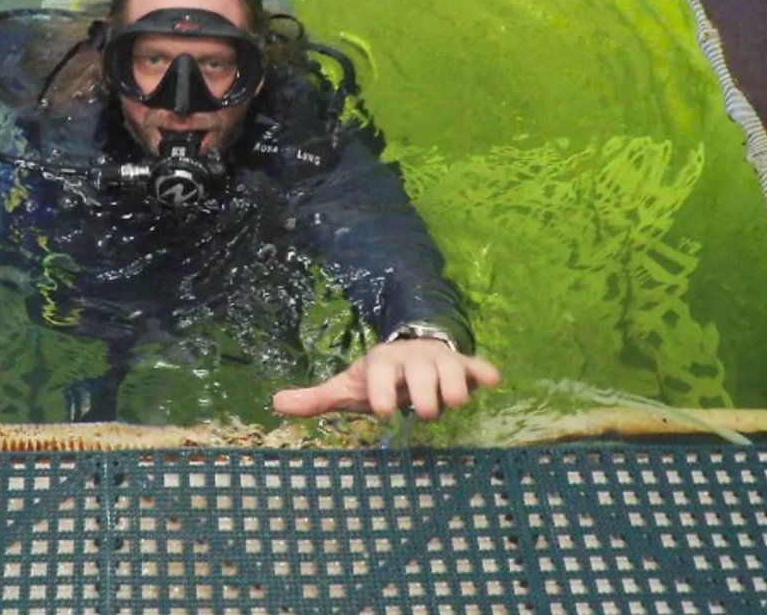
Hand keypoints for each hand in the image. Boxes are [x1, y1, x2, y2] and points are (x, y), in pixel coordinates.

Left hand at [272, 339, 500, 420]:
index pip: (380, 374)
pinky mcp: (463, 366)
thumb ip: (316, 398)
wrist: (410, 353)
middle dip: (424, 394)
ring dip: (454, 387)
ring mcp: (439, 361)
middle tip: (423, 413)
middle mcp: (411, 359)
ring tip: (452, 403)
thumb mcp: (347, 387)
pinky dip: (484, 372)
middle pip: (421, 374)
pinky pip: (476, 366)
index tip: (382, 411)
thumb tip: (275, 403)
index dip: (381, 391)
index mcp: (382, 363)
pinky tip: (491, 380)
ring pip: (452, 371)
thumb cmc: (378, 379)